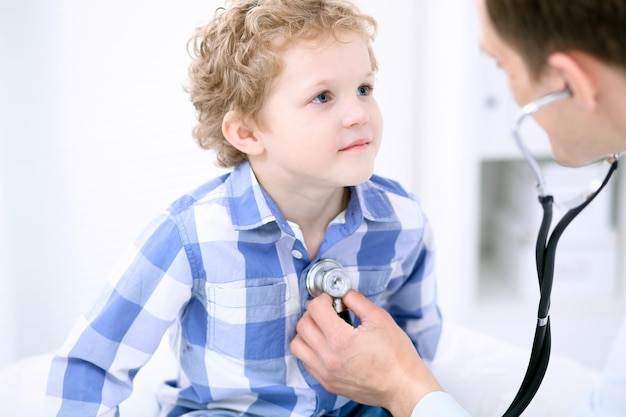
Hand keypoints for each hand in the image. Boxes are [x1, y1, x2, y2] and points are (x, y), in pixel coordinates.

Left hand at [290, 290, 442, 416]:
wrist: (403, 387)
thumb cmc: (396, 355)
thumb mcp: (380, 318)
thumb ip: (357, 301)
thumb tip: (342, 293)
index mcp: (341, 339)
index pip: (315, 309)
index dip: (323, 298)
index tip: (332, 300)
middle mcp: (328, 358)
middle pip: (302, 325)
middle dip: (314, 313)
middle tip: (328, 311)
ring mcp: (325, 373)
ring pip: (297, 345)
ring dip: (307, 332)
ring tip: (324, 329)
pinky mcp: (326, 383)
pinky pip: (306, 362)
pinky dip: (310, 350)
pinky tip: (327, 345)